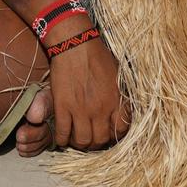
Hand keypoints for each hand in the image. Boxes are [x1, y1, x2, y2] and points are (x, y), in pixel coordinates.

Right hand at [45, 31, 129, 150]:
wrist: (74, 43)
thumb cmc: (97, 55)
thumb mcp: (118, 74)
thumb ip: (121, 95)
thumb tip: (124, 109)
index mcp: (116, 100)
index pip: (119, 130)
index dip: (114, 135)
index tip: (107, 133)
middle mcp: (100, 109)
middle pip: (100, 140)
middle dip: (96, 144)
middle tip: (90, 139)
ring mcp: (80, 109)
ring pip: (82, 140)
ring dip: (79, 143)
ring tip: (76, 138)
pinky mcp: (62, 106)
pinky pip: (62, 133)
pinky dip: (62, 139)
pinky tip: (62, 136)